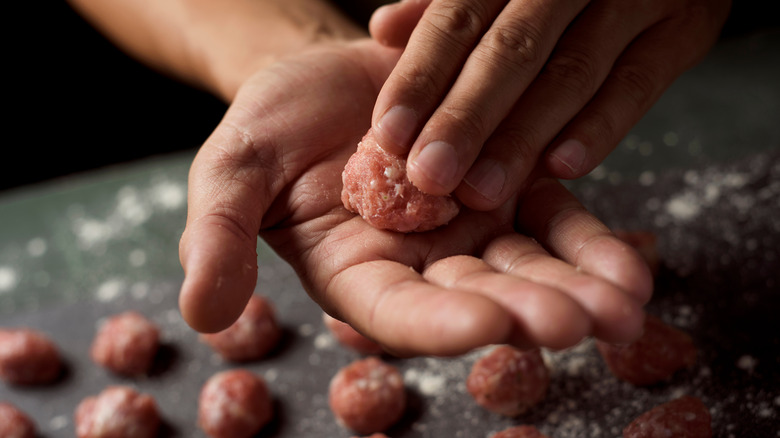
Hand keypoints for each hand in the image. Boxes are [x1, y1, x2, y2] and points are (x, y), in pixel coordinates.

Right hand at [177, 39, 652, 356]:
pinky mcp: (508, 186)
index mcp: (355, 273)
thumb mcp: (230, 174)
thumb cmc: (270, 128)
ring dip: (578, 287)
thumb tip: (199, 315)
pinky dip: (589, 243)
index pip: (399, 315)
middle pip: (479, 298)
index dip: (443, 323)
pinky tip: (630, 265)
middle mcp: (419, 263)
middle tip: (583, 323)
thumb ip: (219, 237)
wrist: (322, 79)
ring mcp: (469, 228)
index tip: (489, 326)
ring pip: (528, 266)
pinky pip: (554, 220)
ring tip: (626, 303)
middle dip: (530, 310)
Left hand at [369, 0, 730, 209]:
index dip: (420, 78)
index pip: (456, 19)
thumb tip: (384, 30)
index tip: (389, 135)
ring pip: (570, 72)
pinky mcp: (685, 27)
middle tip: (429, 176)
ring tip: (482, 190)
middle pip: (509, 51)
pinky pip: (639, 82)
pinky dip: (601, 127)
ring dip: (522, 137)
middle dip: (465, 118)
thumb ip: (447, 5)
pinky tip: (561, 167)